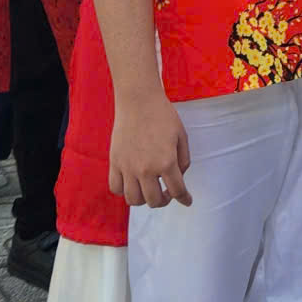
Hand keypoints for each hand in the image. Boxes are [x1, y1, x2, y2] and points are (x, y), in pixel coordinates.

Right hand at [108, 92, 190, 206]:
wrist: (138, 100)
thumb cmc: (163, 115)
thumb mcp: (181, 136)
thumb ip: (183, 160)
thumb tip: (179, 177)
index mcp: (166, 162)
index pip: (177, 191)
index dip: (184, 199)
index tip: (187, 201)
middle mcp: (146, 169)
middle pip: (154, 201)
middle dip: (164, 200)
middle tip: (167, 193)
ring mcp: (128, 167)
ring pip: (133, 200)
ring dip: (144, 199)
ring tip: (149, 190)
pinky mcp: (114, 162)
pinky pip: (115, 187)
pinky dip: (124, 191)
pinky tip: (132, 183)